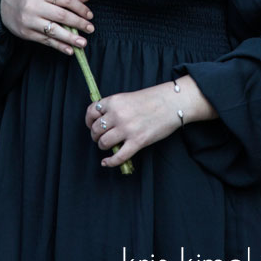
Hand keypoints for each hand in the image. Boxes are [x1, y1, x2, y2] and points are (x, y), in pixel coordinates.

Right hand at [0, 0, 93, 54]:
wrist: (1, 4)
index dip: (79, 7)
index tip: (89, 14)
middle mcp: (33, 6)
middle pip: (61, 16)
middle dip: (78, 23)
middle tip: (90, 28)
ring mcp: (29, 21)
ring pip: (54, 30)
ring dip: (70, 38)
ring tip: (83, 42)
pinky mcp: (26, 33)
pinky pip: (45, 40)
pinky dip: (58, 46)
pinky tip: (69, 49)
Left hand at [84, 75, 215, 167]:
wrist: (172, 103)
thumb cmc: (151, 99)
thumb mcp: (127, 97)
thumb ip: (114, 107)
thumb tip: (103, 121)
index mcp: (113, 102)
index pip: (91, 112)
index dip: (89, 121)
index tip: (91, 126)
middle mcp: (117, 115)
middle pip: (96, 130)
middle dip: (96, 136)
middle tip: (101, 138)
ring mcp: (127, 129)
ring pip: (104, 143)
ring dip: (103, 146)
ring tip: (107, 146)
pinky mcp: (138, 141)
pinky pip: (119, 156)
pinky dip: (110, 162)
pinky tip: (106, 163)